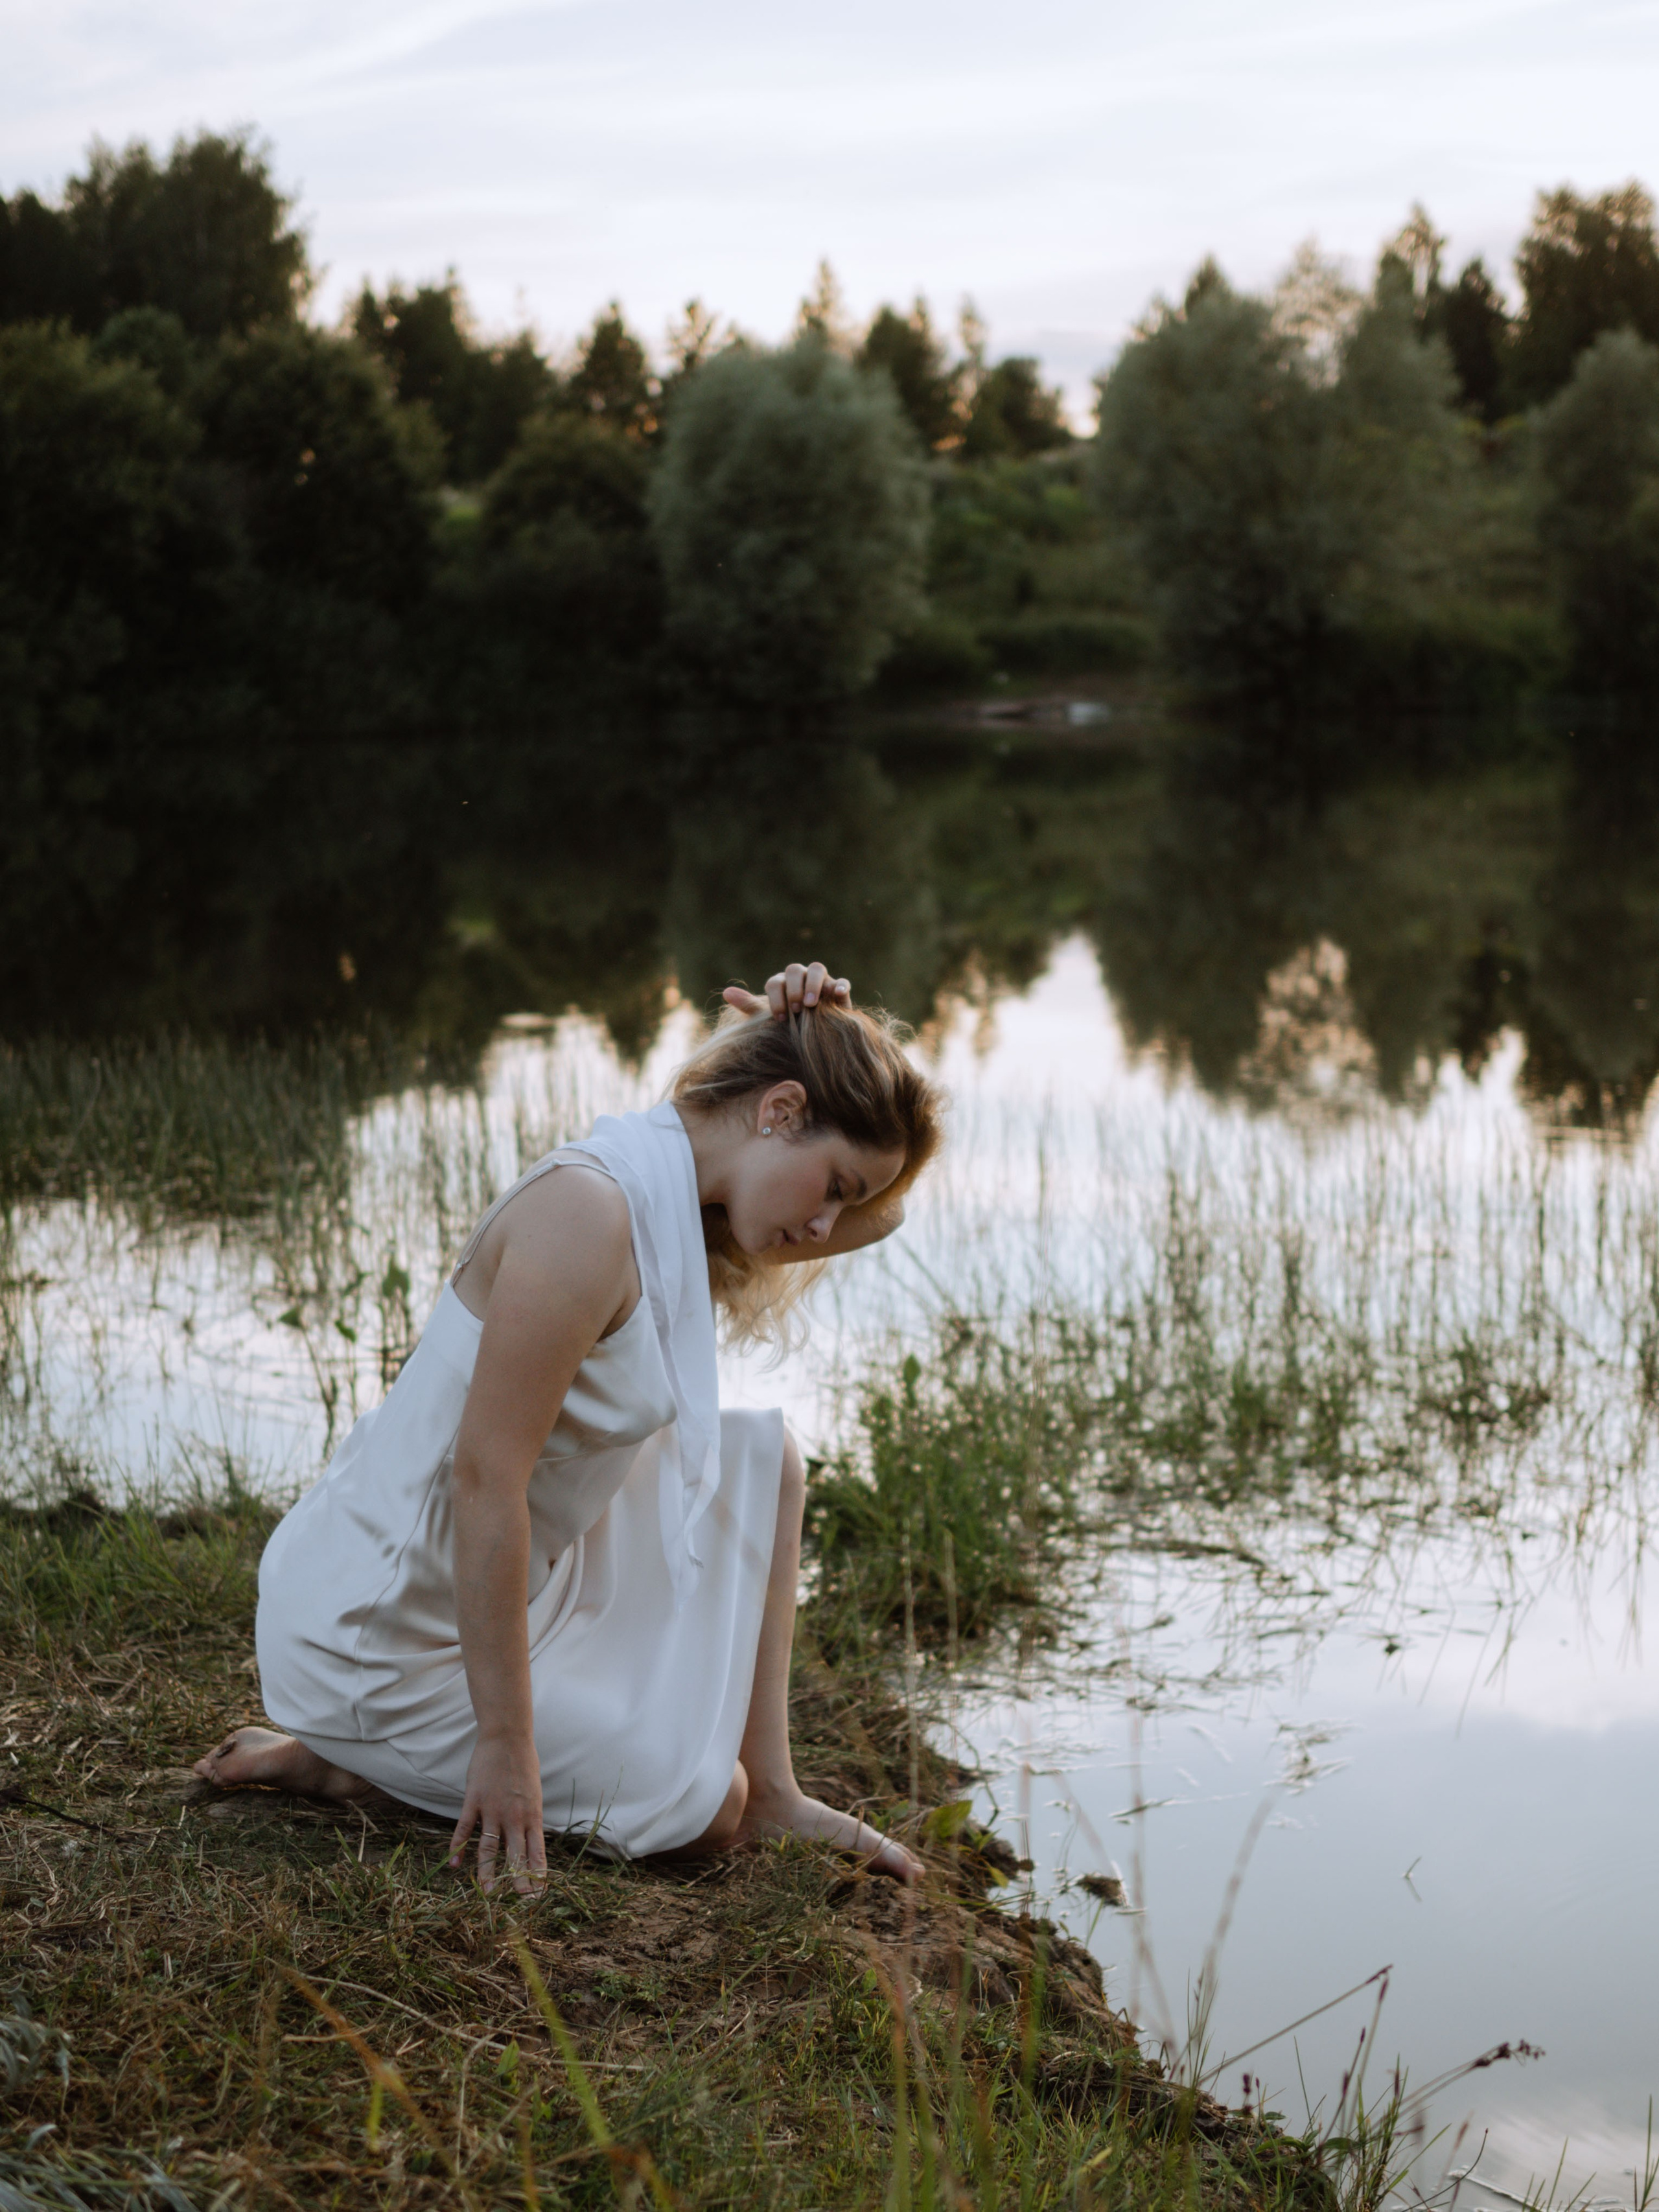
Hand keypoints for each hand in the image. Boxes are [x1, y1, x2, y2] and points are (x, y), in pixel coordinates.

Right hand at [448, 1733, 546, 1895]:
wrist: (507, 1737)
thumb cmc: (524, 1764)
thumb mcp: (534, 1793)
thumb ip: (529, 1817)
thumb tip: (528, 1839)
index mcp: (533, 1815)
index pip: (537, 1852)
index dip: (537, 1875)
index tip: (538, 1895)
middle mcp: (515, 1816)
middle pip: (515, 1855)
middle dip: (517, 1881)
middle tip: (517, 1903)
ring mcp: (493, 1809)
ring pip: (489, 1848)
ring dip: (487, 1873)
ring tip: (487, 1893)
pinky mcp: (474, 1801)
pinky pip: (465, 1829)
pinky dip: (458, 1848)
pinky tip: (453, 1865)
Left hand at [723, 962, 851, 1022]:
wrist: (813, 1040)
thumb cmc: (787, 1028)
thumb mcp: (767, 1020)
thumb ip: (749, 1006)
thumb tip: (725, 993)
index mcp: (780, 984)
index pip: (775, 982)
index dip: (776, 998)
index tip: (779, 1018)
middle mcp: (799, 978)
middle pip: (794, 970)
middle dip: (794, 988)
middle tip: (796, 1009)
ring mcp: (820, 981)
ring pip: (817, 969)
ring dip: (813, 984)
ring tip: (811, 1005)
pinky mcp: (838, 990)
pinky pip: (841, 982)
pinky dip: (840, 985)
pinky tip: (838, 995)